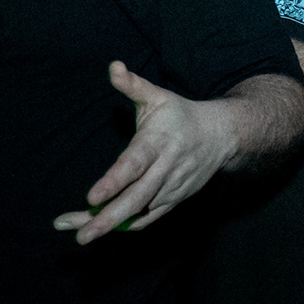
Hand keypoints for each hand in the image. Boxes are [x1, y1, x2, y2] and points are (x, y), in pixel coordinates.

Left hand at [53, 61, 236, 243]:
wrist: (223, 135)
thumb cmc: (181, 115)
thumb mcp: (158, 96)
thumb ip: (132, 85)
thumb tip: (113, 66)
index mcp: (157, 143)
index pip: (133, 166)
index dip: (113, 183)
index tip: (91, 197)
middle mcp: (165, 169)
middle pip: (136, 199)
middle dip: (107, 219)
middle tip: (81, 236)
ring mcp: (172, 188)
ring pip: (140, 213)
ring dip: (111, 225)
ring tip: (81, 234)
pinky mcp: (175, 199)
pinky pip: (149, 218)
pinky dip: (128, 226)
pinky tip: (105, 229)